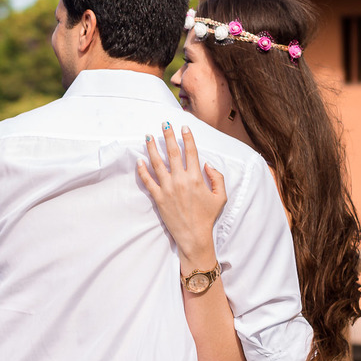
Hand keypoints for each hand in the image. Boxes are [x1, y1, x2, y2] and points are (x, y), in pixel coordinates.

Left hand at [137, 123, 226, 262]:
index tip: (184, 127)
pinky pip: (147, 181)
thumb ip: (217, 177)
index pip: (191, 152)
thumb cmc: (207, 217)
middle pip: (172, 152)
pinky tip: (139, 160)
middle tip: (164, 124)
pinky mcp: (158, 197)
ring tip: (148, 136)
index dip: (187, 138)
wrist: (194, 236)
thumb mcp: (220, 197)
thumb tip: (207, 163)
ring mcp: (167, 188)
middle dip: (168, 136)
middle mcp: (180, 180)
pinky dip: (142, 170)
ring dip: (152, 148)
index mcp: (196, 178)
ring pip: (157, 163)